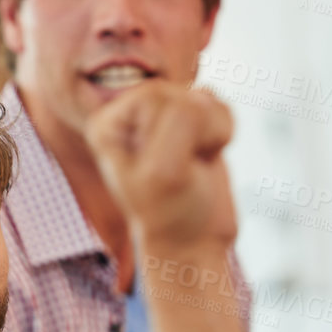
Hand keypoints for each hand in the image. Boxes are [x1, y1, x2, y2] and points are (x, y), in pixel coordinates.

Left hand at [84, 83, 237, 256]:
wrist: (193, 240)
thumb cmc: (170, 213)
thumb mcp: (165, 172)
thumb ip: (182, 121)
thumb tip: (204, 95)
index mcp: (108, 122)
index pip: (152, 94)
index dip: (168, 133)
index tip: (160, 166)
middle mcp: (129, 114)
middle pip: (179, 92)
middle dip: (192, 132)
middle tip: (182, 168)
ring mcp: (163, 116)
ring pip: (203, 97)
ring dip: (210, 135)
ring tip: (193, 163)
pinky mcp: (192, 121)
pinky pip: (221, 106)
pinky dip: (223, 133)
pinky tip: (205, 155)